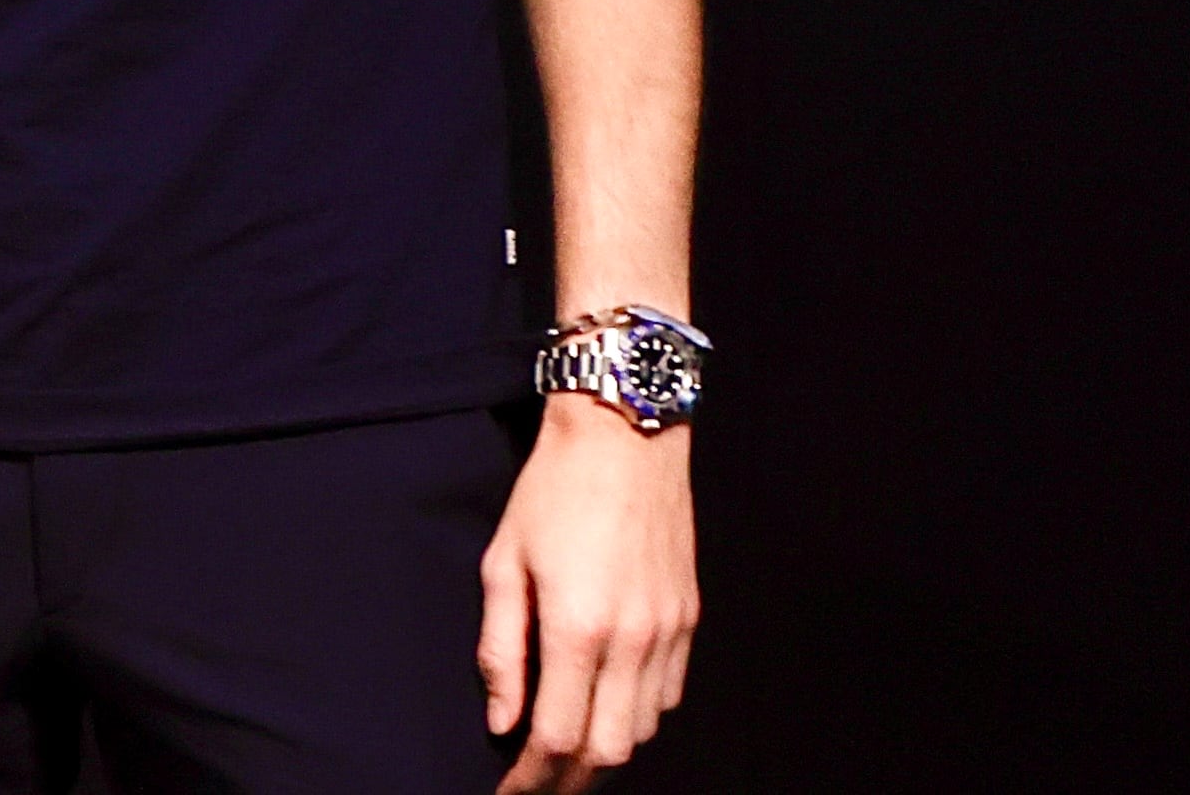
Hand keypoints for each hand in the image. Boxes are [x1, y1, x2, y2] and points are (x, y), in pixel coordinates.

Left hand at [480, 394, 698, 790]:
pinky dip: (637, 715)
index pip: (557, 738)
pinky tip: (607, 702)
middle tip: (535, 780)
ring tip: (567, 744)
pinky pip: (669, 694)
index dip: (529, 779)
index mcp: (578, 627)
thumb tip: (502, 722)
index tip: (506, 791)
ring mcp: (668, 629)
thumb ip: (501, 651)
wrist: (624, 431)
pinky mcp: (689, 615)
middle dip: (568, 780)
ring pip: (642, 730)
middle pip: (608, 752)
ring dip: (604, 750)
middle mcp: (632, 638)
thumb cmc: (552, 490)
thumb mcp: (504, 563)